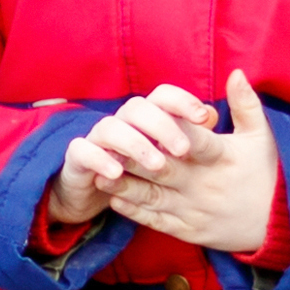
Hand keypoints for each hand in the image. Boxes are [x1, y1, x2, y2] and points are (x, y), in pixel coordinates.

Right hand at [51, 81, 212, 232]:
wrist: (95, 194)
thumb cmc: (139, 171)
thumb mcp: (168, 156)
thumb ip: (190, 134)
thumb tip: (211, 114)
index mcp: (146, 116)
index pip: (162, 96)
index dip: (182, 101)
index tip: (203, 118)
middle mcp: (121, 121)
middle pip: (138, 107)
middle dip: (162, 126)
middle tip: (184, 150)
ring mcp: (97, 137)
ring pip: (111, 127)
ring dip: (135, 144)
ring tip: (157, 166)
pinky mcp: (77, 157)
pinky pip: (83, 151)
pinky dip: (99, 159)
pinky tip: (117, 174)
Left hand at [66, 73, 280, 259]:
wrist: (281, 225)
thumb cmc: (269, 173)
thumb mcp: (263, 136)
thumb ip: (246, 104)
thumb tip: (236, 71)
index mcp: (221, 157)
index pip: (190, 139)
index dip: (166, 130)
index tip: (143, 118)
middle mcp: (204, 183)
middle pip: (162, 168)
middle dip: (133, 156)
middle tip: (107, 145)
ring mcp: (194, 209)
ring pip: (153, 197)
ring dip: (124, 186)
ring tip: (100, 174)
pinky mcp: (189, 231)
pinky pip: (157, 222)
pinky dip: (135, 212)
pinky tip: (114, 200)